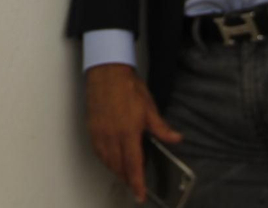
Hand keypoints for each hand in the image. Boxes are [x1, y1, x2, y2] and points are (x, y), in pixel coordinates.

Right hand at [85, 63, 181, 202]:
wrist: (107, 71)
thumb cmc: (127, 87)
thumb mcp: (150, 107)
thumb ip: (161, 128)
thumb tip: (176, 139)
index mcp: (128, 132)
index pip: (133, 165)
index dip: (137, 183)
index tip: (139, 195)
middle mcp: (112, 135)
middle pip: (118, 166)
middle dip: (127, 179)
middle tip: (135, 186)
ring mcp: (100, 131)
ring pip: (106, 160)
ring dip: (115, 170)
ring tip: (124, 174)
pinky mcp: (92, 127)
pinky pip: (97, 150)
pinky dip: (104, 159)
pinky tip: (110, 159)